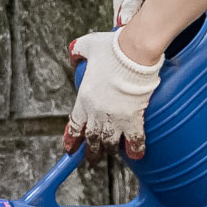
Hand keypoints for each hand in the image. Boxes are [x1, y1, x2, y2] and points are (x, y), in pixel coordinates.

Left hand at [63, 30, 161, 160]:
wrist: (133, 54)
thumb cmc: (112, 49)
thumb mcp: (88, 46)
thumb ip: (78, 51)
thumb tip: (73, 54)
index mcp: (84, 98)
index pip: (74, 124)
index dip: (71, 139)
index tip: (70, 149)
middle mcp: (97, 112)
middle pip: (91, 139)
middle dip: (90, 152)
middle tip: (90, 161)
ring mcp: (115, 117)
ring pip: (109, 143)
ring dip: (109, 151)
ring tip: (110, 156)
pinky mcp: (133, 118)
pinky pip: (134, 139)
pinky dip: (135, 149)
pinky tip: (136, 156)